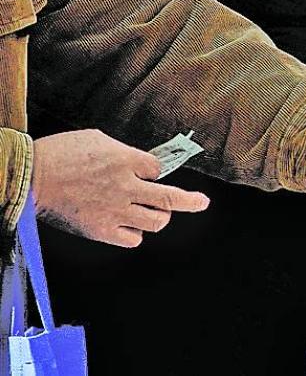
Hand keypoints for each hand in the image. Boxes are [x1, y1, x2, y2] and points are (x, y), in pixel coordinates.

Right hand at [31, 129, 209, 247]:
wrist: (31, 178)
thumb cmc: (60, 154)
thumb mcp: (97, 139)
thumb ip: (123, 152)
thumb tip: (138, 161)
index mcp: (127, 160)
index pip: (159, 169)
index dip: (155, 171)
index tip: (148, 172)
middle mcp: (127, 187)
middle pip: (172, 198)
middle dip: (192, 201)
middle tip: (202, 202)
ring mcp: (116, 211)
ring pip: (157, 222)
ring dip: (159, 217)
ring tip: (156, 213)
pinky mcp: (102, 231)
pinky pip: (133, 239)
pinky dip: (135, 234)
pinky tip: (130, 226)